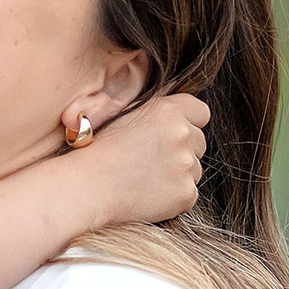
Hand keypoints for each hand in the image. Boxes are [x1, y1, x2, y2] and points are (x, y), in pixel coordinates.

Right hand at [77, 91, 208, 225]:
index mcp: (168, 110)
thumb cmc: (96, 149)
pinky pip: (188, 193)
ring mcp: (187, 165)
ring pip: (195, 169)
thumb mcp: (122, 113)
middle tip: (152, 160)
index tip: (173, 134)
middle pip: (200, 142)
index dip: (189, 122)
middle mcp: (183, 134)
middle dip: (182, 150)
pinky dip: (173, 197)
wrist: (87, 186)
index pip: (201, 112)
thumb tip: (173, 92)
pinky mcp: (186, 193)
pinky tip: (147, 194)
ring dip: (177, 174)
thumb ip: (155, 106)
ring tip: (144, 178)